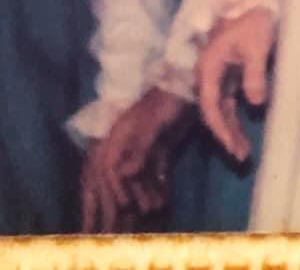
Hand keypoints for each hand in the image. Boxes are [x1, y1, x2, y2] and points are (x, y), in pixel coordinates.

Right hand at [80, 86, 192, 231]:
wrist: (189, 84)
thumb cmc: (168, 99)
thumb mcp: (154, 122)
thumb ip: (140, 147)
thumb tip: (124, 173)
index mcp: (119, 137)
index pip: (109, 169)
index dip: (115, 188)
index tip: (124, 206)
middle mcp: (128, 144)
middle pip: (122, 176)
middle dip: (127, 198)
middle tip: (134, 216)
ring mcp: (144, 146)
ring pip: (140, 177)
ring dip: (145, 194)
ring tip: (154, 210)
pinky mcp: (160, 147)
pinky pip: (155, 170)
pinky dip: (158, 185)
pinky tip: (163, 199)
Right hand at [196, 8, 276, 162]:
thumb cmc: (254, 19)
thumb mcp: (257, 47)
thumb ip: (254, 75)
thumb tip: (254, 104)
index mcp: (209, 68)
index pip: (210, 106)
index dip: (219, 129)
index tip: (231, 146)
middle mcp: (208, 75)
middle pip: (213, 111)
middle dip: (225, 135)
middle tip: (240, 157)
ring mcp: (218, 74)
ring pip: (220, 108)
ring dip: (230, 128)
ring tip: (242, 152)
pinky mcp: (228, 73)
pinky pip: (228, 100)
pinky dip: (235, 116)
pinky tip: (243, 130)